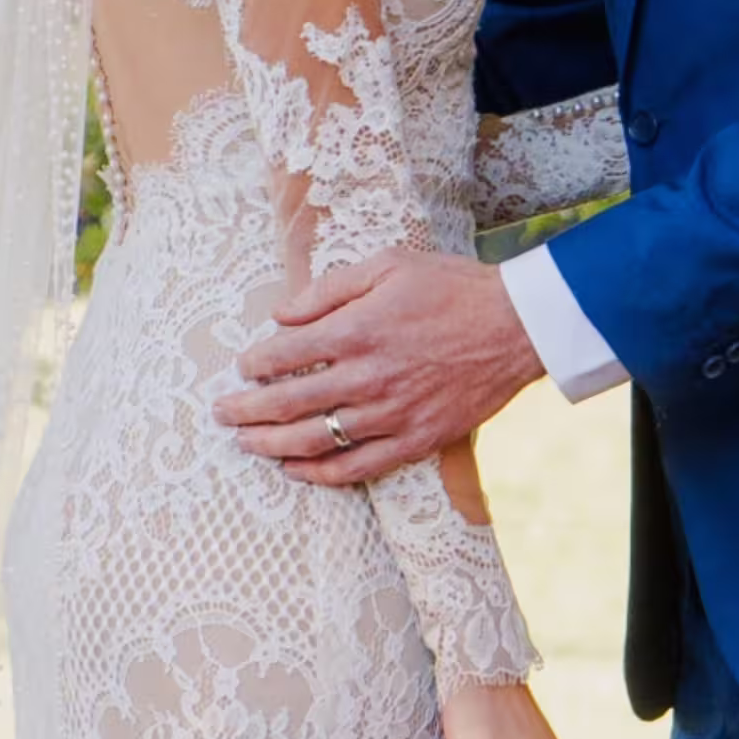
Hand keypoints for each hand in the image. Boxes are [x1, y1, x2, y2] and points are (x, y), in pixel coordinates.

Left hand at [220, 246, 540, 486]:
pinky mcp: (416, 440)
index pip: (283, 356)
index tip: (243, 367)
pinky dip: (321, 474)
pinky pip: (358, 467)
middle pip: (287, 404)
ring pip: (315, 440)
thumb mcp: (386, 265)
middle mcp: (367, 378)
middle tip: (221, 414)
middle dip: (245, 411)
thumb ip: (328, 290)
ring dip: (272, 445)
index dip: (254, 364)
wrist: (517, 325)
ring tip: (247, 444)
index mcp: (355, 331)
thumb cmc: (451, 286)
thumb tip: (280, 316)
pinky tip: (296, 471)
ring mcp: (391, 414)